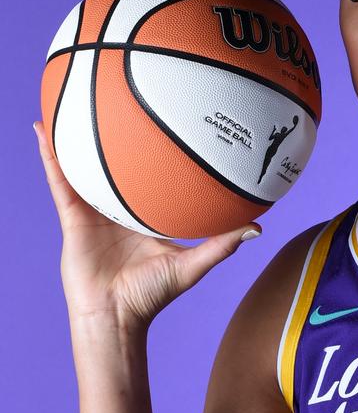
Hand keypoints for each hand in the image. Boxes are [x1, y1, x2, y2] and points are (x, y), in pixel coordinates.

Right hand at [32, 119, 262, 331]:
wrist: (115, 316)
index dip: (157, 154)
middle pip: (117, 164)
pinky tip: (43, 128)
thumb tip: (258, 227)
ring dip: (75, 133)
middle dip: (117, 134)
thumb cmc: (151, 296)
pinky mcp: (73, 215)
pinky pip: (60, 179)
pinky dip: (50, 154)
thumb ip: (222, 245)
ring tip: (72, 97)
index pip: (153, 178)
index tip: (170, 123)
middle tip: (121, 97)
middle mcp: (119, 208)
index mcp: (146, 215)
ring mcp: (94, 209)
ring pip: (84, 164)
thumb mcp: (191, 265)